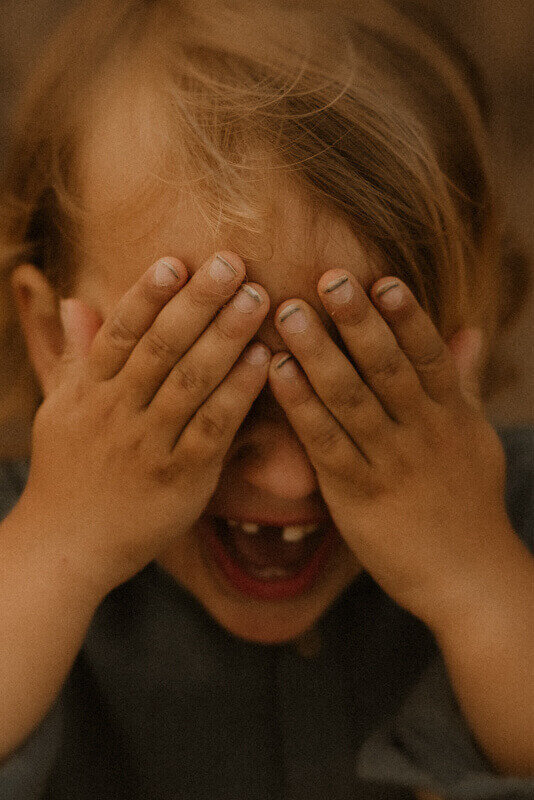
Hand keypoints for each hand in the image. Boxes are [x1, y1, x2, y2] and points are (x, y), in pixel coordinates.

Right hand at [18, 252, 270, 595]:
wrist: (65, 546)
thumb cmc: (67, 473)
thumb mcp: (59, 410)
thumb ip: (75, 356)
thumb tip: (75, 302)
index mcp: (88, 392)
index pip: (120, 333)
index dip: (148, 295)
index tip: (177, 261)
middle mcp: (116, 413)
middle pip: (160, 347)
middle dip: (199, 302)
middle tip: (234, 264)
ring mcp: (148, 446)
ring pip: (190, 382)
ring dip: (226, 337)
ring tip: (257, 299)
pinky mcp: (180, 478)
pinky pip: (213, 428)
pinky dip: (238, 392)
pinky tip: (265, 360)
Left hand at [269, 270, 510, 624]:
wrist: (466, 577)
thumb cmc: (468, 500)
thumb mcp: (475, 435)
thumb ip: (464, 380)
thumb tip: (469, 329)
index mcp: (451, 414)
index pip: (429, 356)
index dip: (407, 316)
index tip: (381, 279)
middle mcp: (422, 432)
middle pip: (387, 368)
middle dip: (357, 321)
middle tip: (327, 278)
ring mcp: (390, 463)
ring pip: (352, 399)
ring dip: (318, 353)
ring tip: (289, 313)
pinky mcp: (357, 494)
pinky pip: (326, 443)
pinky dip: (301, 406)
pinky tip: (276, 373)